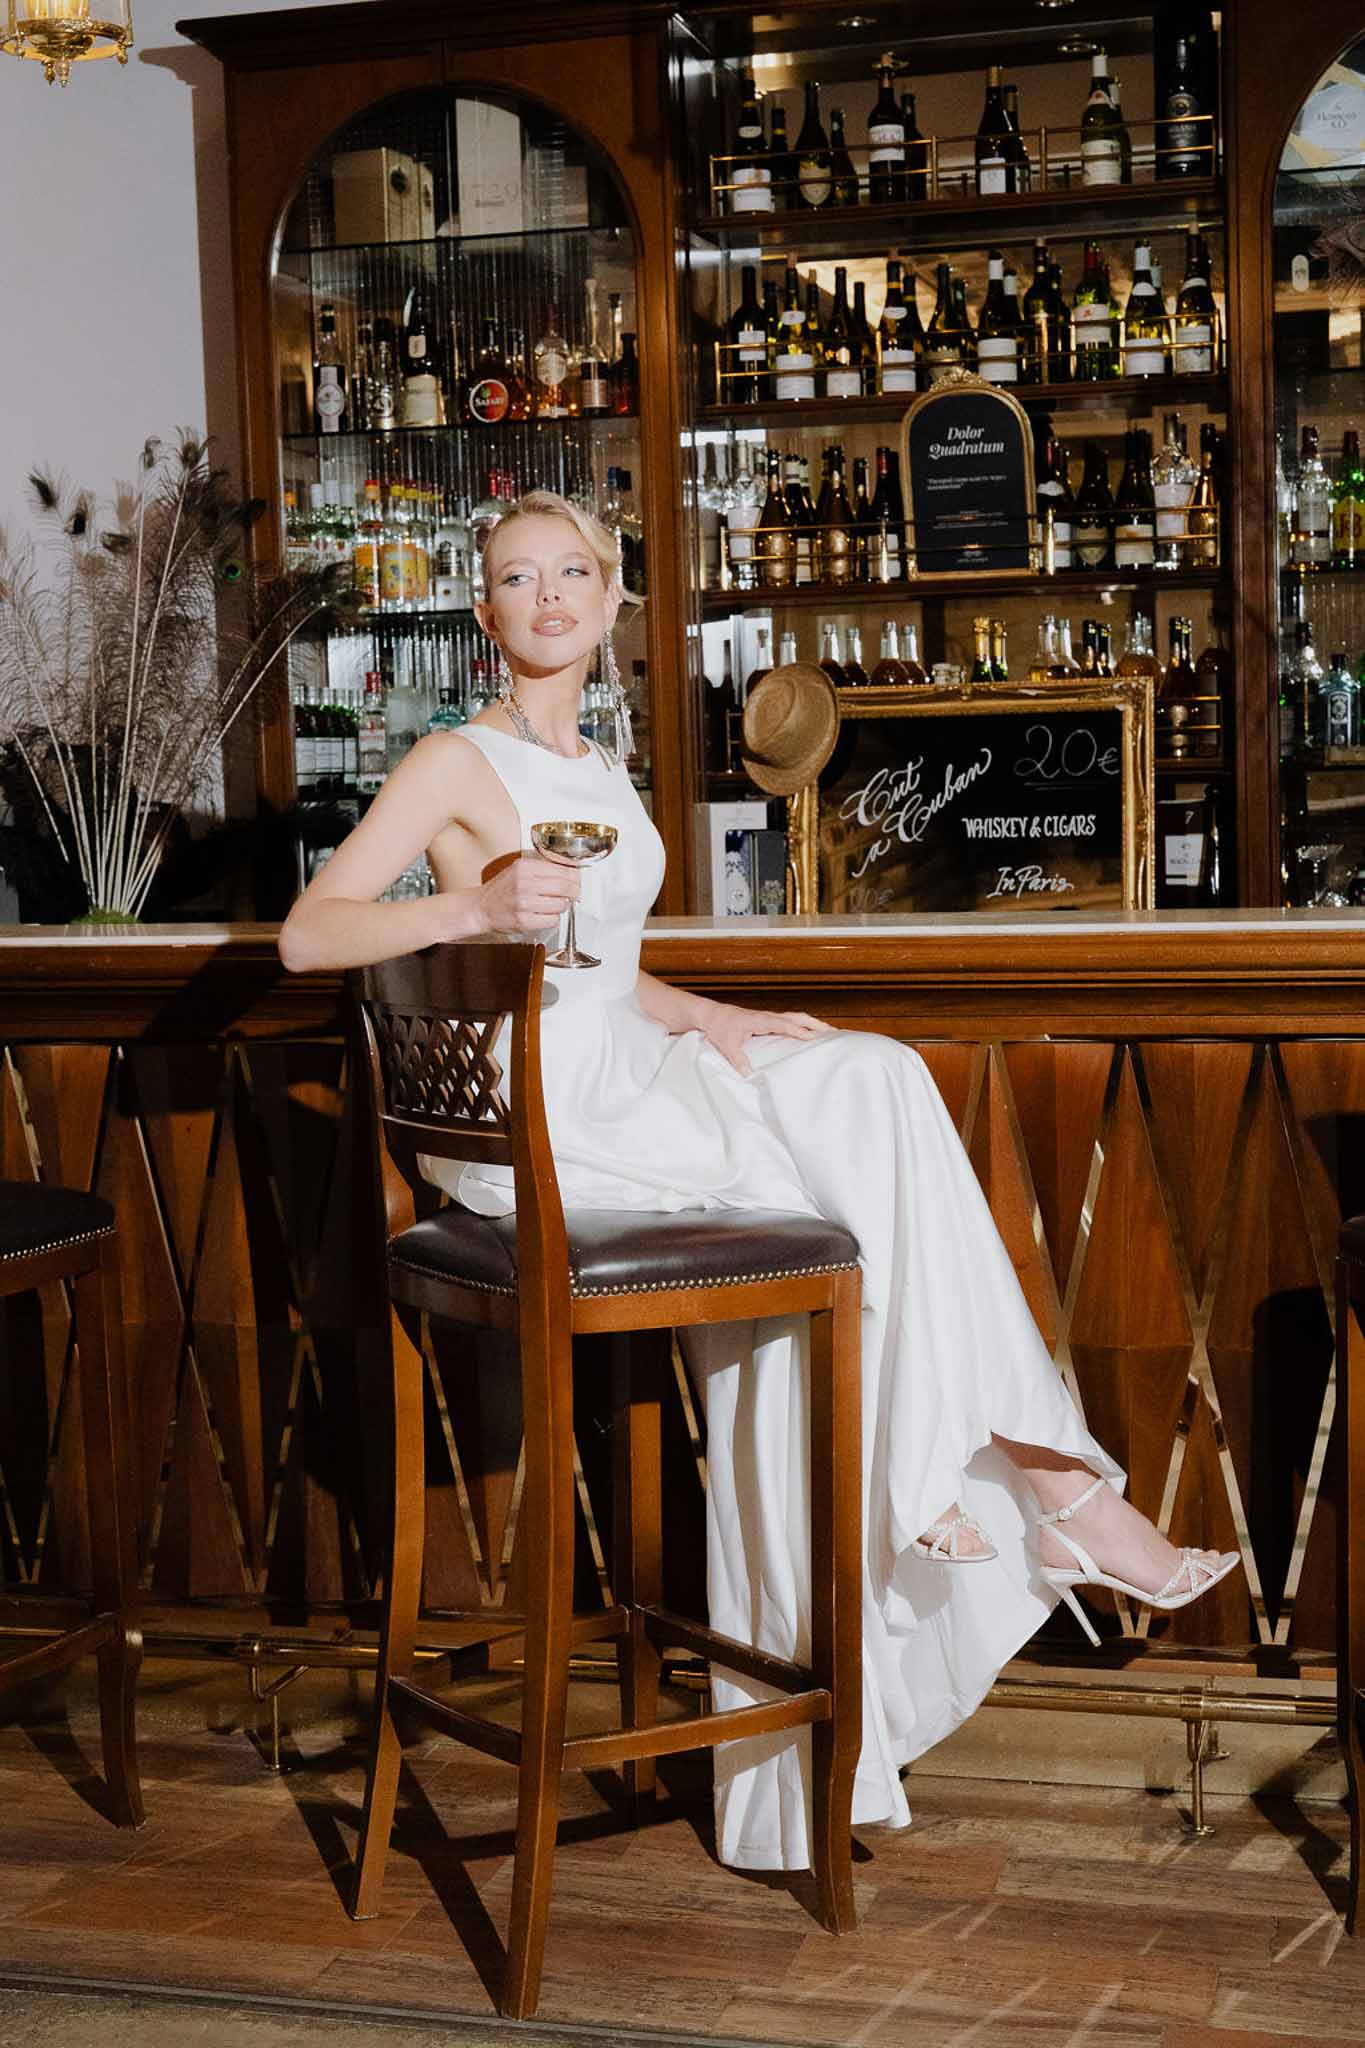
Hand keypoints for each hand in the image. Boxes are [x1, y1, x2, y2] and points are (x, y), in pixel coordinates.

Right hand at [474, 851, 579, 936]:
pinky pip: (553, 920)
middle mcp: (524, 884)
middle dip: (574, 891)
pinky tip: (545, 914)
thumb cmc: (502, 889)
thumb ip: (543, 867)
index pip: (563, 870)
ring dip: (562, 906)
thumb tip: (572, 870)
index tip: (577, 879)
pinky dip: (553, 918)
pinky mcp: (524, 921)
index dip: (575, 876)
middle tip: (574, 893)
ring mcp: (524, 904)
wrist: (481, 908)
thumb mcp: (519, 868)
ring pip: (561, 905)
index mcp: (525, 867)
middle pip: (565, 887)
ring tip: (553, 904)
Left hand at [699, 1001, 833, 1077]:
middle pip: (797, 1017)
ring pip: (795, 1018)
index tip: (814, 1038)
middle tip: (834, 1033)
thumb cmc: (719, 1027)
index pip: (784, 1025)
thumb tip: (749, 1075)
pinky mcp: (768, 1020)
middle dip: (815, 1025)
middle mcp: (767, 1016)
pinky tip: (809, 1034)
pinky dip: (802, 1025)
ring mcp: (769, 1017)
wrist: (711, 1015)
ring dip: (812, 1024)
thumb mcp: (726, 1046)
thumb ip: (738, 1060)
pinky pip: (790, 1022)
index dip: (799, 1031)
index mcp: (760, 1020)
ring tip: (829, 1033)